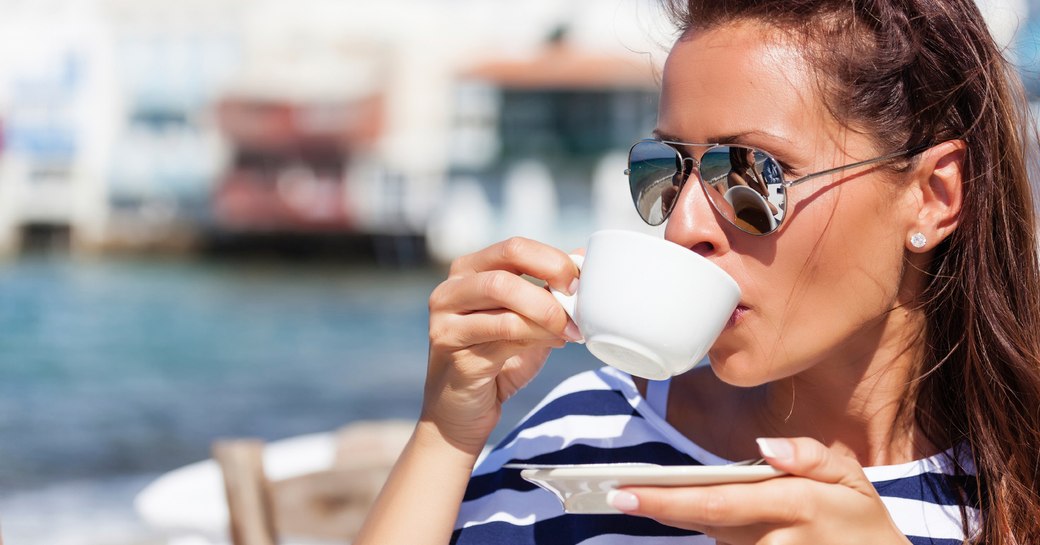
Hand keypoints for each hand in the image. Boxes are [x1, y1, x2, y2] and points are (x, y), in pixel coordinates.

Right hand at [422, 237, 579, 455]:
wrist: (460, 414)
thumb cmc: (496, 363)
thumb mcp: (527, 322)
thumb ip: (547, 292)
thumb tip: (584, 258)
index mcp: (468, 272)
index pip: (513, 248)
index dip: (552, 260)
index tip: (579, 282)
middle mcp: (450, 290)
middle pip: (505, 271)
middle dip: (549, 286)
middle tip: (577, 308)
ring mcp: (445, 320)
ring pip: (502, 299)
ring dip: (545, 314)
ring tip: (569, 330)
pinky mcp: (450, 350)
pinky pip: (500, 334)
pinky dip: (535, 335)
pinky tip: (555, 342)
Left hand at [609, 437, 911, 544]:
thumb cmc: (861, 521)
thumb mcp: (852, 479)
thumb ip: (810, 456)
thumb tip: (767, 447)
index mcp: (797, 506)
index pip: (719, 503)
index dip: (669, 500)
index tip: (626, 492)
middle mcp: (777, 540)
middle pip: (706, 523)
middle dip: (658, 509)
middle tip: (614, 495)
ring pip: (715, 537)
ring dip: (682, 517)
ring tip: (642, 493)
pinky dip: (710, 531)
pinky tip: (678, 511)